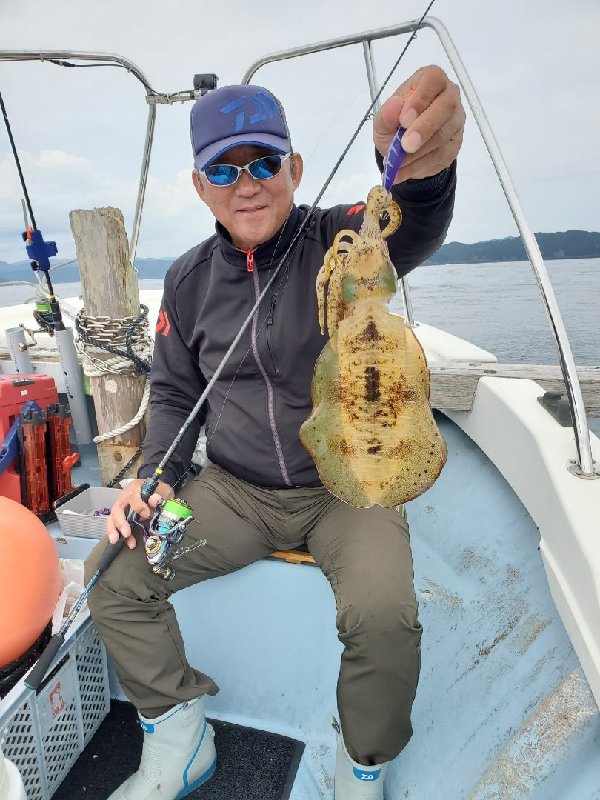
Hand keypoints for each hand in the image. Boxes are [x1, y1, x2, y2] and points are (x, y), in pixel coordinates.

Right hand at [107, 478, 173, 547]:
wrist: (157, 491)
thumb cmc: (159, 491)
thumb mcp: (163, 491)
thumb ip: (159, 496)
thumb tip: (154, 500)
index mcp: (135, 488)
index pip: (133, 497)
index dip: (139, 506)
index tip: (146, 514)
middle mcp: (125, 497)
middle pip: (117, 509)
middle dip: (120, 522)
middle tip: (126, 533)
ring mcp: (122, 506)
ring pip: (113, 517)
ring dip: (114, 530)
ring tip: (115, 540)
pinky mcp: (122, 515)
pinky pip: (116, 524)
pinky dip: (118, 533)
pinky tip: (125, 542)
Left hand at [373, 65, 464, 182]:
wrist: (404, 151)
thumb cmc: (395, 125)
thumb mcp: (383, 121)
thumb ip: (386, 114)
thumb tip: (394, 105)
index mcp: (430, 80)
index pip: (433, 80)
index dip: (420, 99)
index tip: (404, 119)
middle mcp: (448, 96)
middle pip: (445, 107)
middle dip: (424, 128)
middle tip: (406, 145)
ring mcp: (455, 120)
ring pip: (444, 134)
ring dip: (419, 151)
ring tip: (396, 163)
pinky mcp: (455, 144)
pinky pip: (441, 155)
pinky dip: (418, 166)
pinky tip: (401, 172)